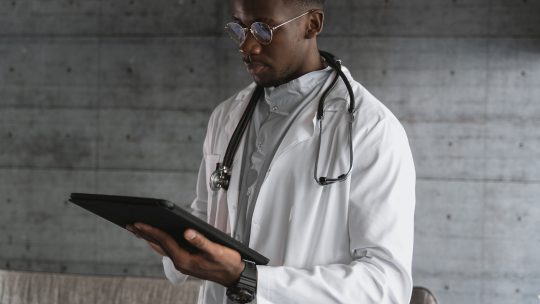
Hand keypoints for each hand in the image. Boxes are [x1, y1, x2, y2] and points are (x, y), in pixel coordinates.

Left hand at [126, 223, 244, 286]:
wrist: (234, 275)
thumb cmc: (227, 262)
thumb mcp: (216, 250)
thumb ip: (201, 241)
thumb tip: (187, 231)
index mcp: (185, 259)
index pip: (164, 241)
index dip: (151, 230)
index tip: (139, 222)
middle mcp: (181, 262)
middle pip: (159, 245)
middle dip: (145, 234)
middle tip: (130, 224)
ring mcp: (182, 263)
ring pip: (162, 248)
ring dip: (149, 238)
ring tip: (138, 230)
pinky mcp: (186, 262)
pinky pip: (168, 250)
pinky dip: (159, 242)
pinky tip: (156, 239)